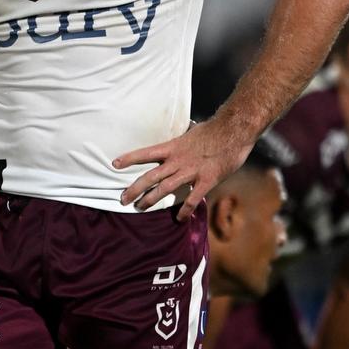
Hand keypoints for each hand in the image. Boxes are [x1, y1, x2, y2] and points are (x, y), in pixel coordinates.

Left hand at [114, 120, 250, 220]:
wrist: (234, 130)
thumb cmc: (213, 130)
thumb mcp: (190, 133)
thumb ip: (181, 141)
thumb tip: (179, 137)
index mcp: (172, 147)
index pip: (145, 153)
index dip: (129, 158)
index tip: (114, 164)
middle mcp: (177, 160)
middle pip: (150, 176)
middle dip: (134, 189)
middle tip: (122, 199)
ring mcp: (191, 171)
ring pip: (165, 189)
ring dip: (151, 200)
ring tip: (140, 208)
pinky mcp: (206, 180)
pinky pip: (192, 199)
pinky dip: (184, 210)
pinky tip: (179, 219)